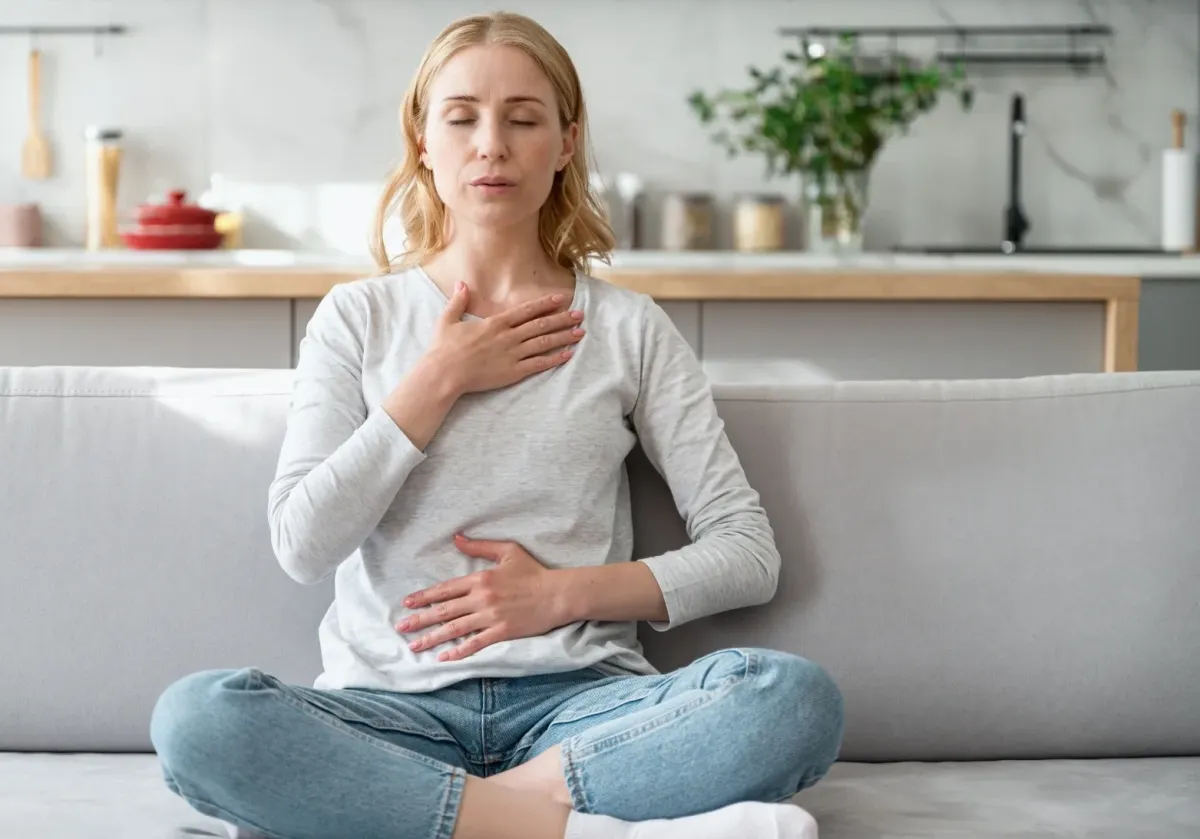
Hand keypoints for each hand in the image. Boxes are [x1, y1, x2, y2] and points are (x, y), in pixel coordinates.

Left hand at [395, 534, 568, 661]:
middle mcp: (481, 598)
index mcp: (480, 578)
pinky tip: (444, 658)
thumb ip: (480, 546)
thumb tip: (456, 538)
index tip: (407, 603)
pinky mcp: (501, 632)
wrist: (557, 594)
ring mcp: (490, 617)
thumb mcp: (507, 551)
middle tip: (401, 627)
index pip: (446, 589)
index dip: (424, 596)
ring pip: (454, 629)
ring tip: (414, 645)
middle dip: (420, 619)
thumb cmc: (534, 572)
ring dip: (432, 638)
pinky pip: (475, 644)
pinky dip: (458, 652)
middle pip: (444, 610)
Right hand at [428, 283, 584, 396]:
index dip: (546, 304)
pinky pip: (539, 364)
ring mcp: (512, 354)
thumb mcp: (448, 320)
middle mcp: (508, 336)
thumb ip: (458, 301)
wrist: (444, 373)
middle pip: (541, 324)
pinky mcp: (513, 372)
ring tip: (580, 332)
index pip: (526, 310)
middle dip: (562, 318)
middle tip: (580, 314)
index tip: (561, 299)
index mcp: (495, 323)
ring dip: (564, 336)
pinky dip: (555, 359)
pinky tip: (568, 354)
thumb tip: (462, 283)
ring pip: (544, 343)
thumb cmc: (443, 348)